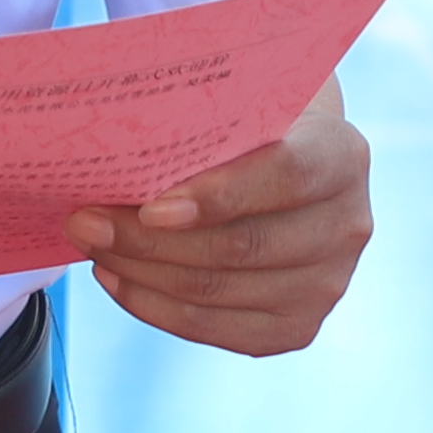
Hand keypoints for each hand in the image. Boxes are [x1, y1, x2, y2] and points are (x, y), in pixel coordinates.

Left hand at [71, 74, 371, 356]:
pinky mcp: (296, 328)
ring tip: (90, 242)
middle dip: (150, 238)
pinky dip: (152, 305)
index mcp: (343, 155)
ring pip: (218, 290)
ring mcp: (328, 285)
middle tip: (84, 220)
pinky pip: (211, 328)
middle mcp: (348, 225)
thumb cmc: (250, 123)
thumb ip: (203, 121)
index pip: (285, 177)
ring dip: (140, 271)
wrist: (290, 162)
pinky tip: (115, 277)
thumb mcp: (242, 104)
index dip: (218, 196)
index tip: (150, 205)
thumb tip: (115, 148)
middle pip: (240, 245)